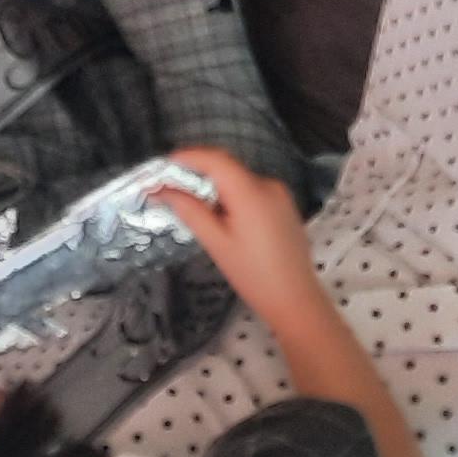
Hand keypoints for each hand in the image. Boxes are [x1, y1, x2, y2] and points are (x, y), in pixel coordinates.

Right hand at [152, 147, 313, 318]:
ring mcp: (279, 194)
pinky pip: (251, 191)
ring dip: (214, 186)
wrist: (295, 299)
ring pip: (238, 180)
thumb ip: (190, 210)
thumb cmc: (253, 274)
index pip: (215, 160)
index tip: (163, 166)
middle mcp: (268, 185)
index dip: (187, 157)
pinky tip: (219, 216)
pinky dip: (231, 196)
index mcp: (251, 192)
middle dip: (197, 173)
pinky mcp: (284, 206)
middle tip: (170, 187)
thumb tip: (161, 190)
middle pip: (227, 168)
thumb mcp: (216, 243)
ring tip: (191, 205)